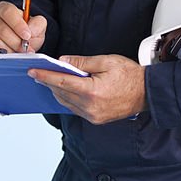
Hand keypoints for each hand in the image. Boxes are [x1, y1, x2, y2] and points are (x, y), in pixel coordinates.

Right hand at [0, 1, 46, 52]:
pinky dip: (0, 57)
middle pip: (1, 29)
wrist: (14, 46)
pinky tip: (8, 58)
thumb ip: (38, 24)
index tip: (27, 36)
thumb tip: (32, 30)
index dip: (18, 24)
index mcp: (4, 9)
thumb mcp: (35, 27)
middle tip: (25, 49)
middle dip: (16, 42)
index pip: (8, 11)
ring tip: (17, 54)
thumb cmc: (23, 35)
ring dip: (9, 50)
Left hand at [29, 55, 147, 124]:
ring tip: (50, 79)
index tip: (33, 72)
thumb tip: (63, 62)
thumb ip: (82, 62)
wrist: (147, 93)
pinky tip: (65, 90)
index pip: (62, 82)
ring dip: (57, 91)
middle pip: (61, 93)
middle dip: (49, 82)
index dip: (45, 76)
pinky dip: (68, 98)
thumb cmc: (130, 75)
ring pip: (67, 102)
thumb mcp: (106, 61)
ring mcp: (93, 115)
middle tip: (39, 72)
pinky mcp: (96, 119)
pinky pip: (75, 109)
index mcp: (92, 91)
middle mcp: (90, 107)